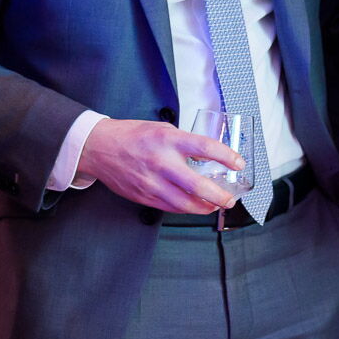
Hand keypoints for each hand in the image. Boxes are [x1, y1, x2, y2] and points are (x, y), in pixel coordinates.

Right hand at [77, 117, 242, 214]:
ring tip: (216, 205)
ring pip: (184, 204)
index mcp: (169, 141)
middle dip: (219, 196)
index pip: (205, 149)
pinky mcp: (143, 196)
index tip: (238, 164)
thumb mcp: (163, 129)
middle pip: (197, 185)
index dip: (227, 157)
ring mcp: (151, 182)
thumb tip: (208, 155)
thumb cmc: (132, 136)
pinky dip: (186, 209)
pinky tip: (194, 206)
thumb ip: (185, 142)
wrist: (99, 147)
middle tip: (230, 199)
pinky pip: (170, 207)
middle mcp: (161, 163)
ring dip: (205, 208)